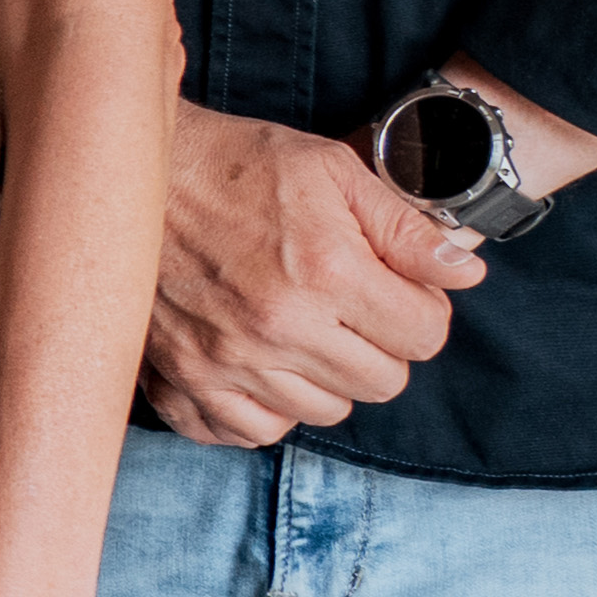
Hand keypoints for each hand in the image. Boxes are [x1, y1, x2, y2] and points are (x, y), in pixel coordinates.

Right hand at [137, 101, 485, 447]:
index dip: (421, 309)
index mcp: (327, 271)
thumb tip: (466, 272)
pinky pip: (251, 431)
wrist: (131, 172)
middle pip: (381, 382)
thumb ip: (405, 227)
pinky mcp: (184, 378)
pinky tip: (262, 367)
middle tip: (350, 306)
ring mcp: (228, 359)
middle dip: (380, 345)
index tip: (396, 289)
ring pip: (322, 411)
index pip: (423, 336)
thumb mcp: (333, 171)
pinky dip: (265, 409)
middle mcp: (280, 326)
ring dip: (325, 377)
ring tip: (303, 330)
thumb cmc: (237, 165)